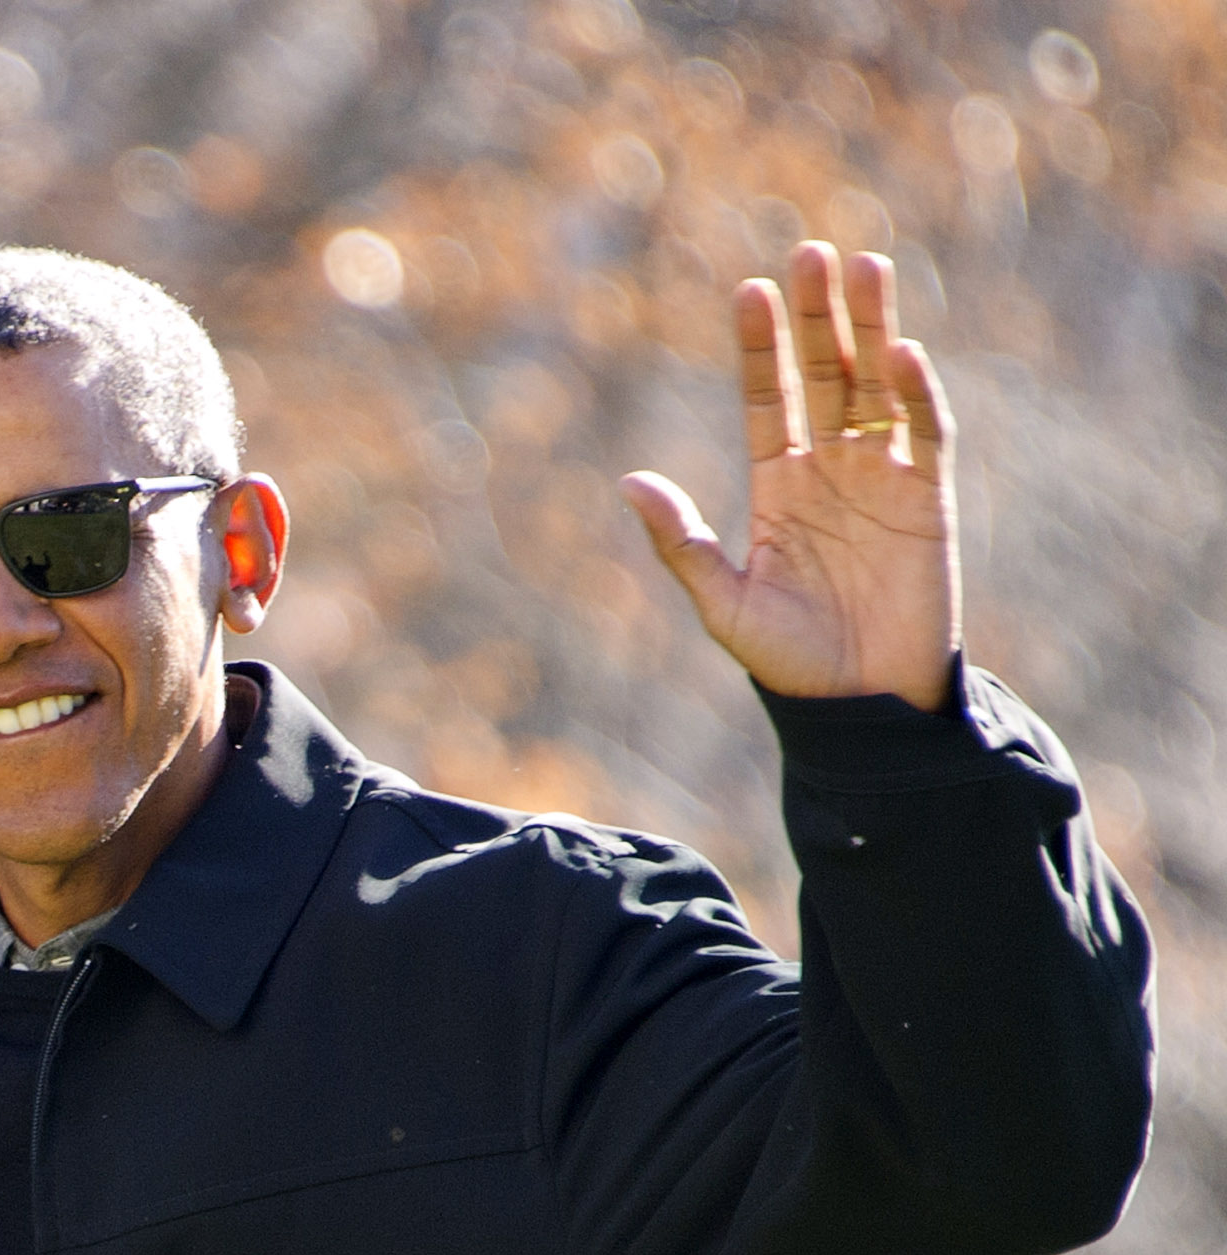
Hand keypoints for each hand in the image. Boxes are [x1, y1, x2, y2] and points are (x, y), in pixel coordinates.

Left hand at [622, 240, 960, 711]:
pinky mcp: (926, 499)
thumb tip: (628, 481)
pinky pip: (924, 433)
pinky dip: (915, 392)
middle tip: (811, 250)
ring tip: (862, 266)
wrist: (856, 704)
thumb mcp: (723, 600)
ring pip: (877, 385)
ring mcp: (880, 477)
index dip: (761, 346)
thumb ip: (681, 542)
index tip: (749, 290)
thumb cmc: (788, 661)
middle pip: (825, 373)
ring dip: (871, 328)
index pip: (769, 397)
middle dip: (818, 315)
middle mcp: (829, 469)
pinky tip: (901, 351)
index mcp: (777, 485)